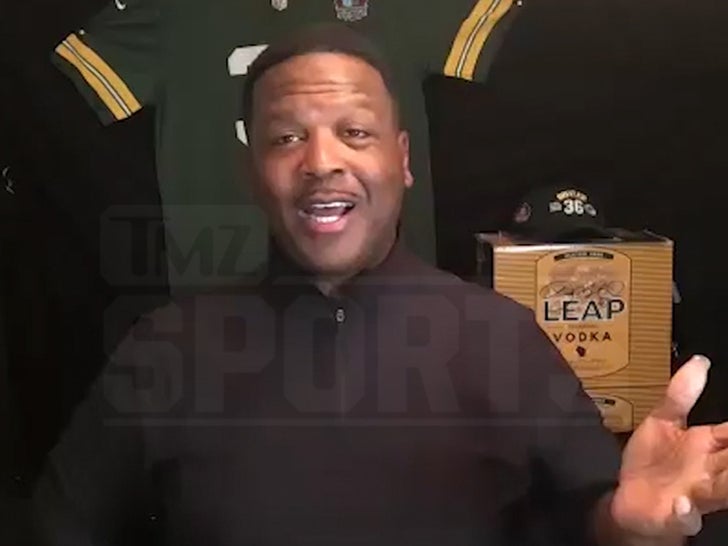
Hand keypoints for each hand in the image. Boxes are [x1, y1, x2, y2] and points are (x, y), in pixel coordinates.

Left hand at [610, 355, 727, 539]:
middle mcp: (709, 471)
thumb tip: (700, 361)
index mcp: (708, 446)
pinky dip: (685, 515)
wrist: (626, 497)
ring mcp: (694, 496)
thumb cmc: (651, 460)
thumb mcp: (662, 421)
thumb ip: (680, 395)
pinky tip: (683, 505)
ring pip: (723, 491)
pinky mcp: (674, 517)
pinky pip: (684, 519)